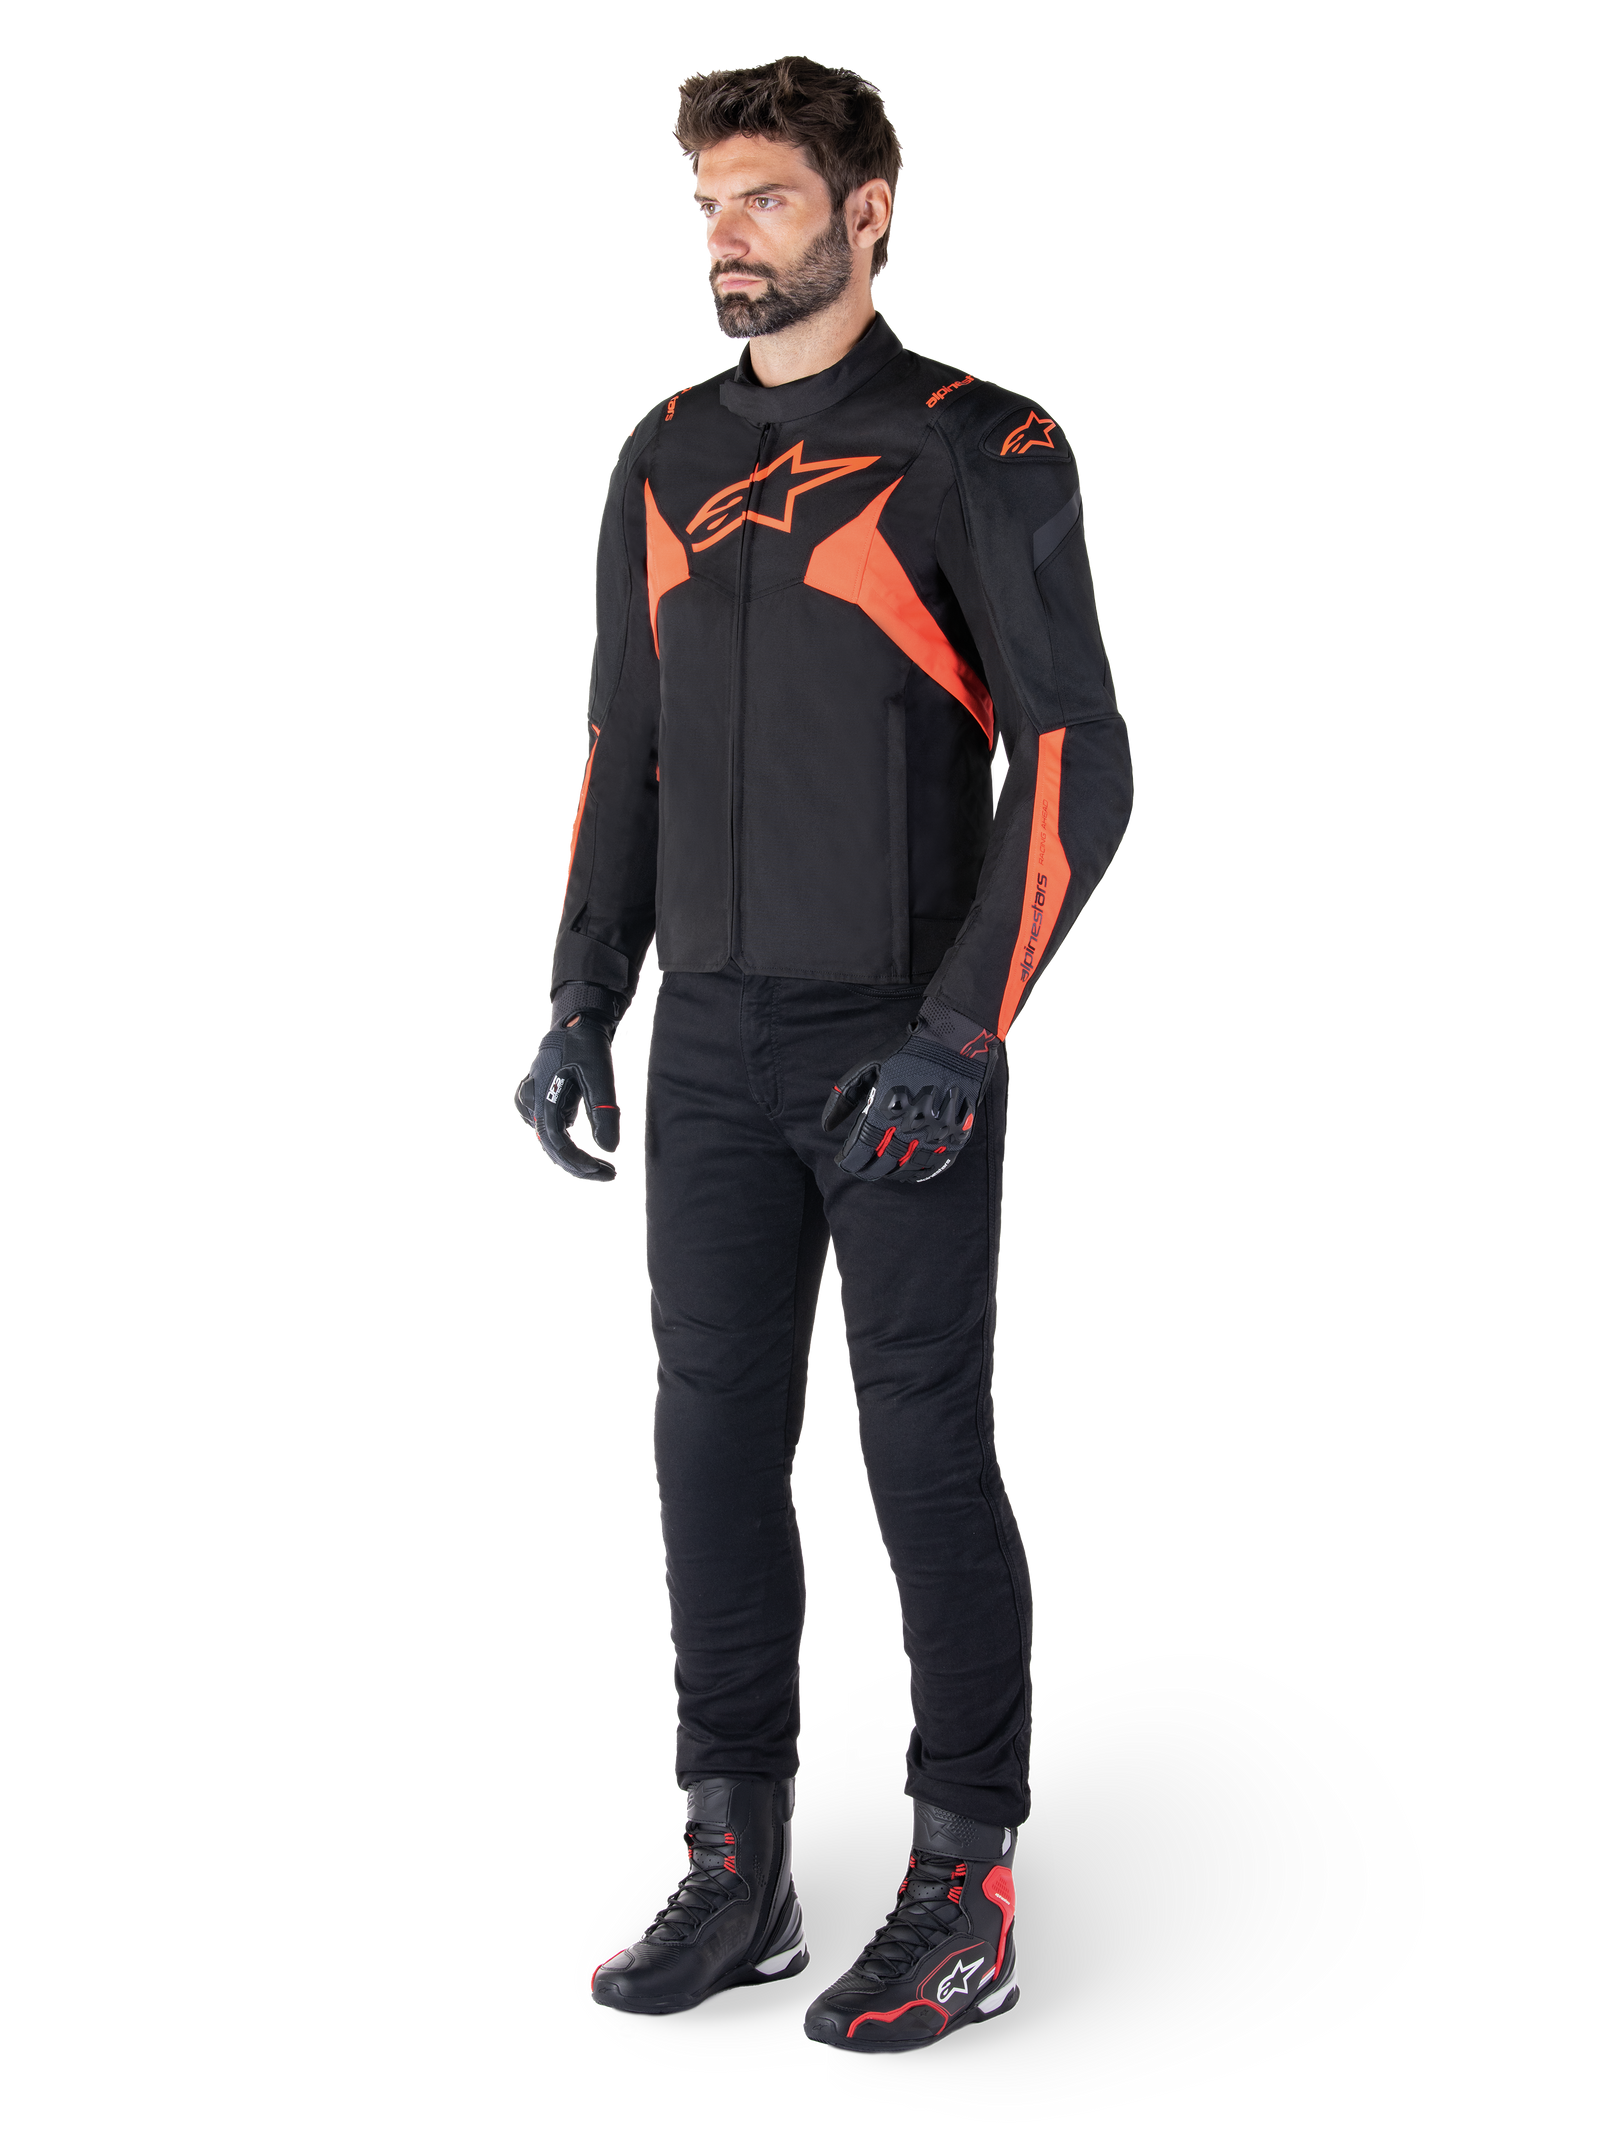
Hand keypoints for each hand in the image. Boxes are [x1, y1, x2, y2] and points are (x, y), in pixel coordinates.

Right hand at [511, 1013, 624, 1183]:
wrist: (576, 1020)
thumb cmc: (588, 1045)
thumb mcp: (601, 1075)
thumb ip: (604, 1111)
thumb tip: (610, 1150)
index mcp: (541, 1094)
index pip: (556, 1142)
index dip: (580, 1162)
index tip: (607, 1172)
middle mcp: (529, 1101)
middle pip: (552, 1146)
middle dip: (581, 1165)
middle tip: (611, 1176)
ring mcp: (529, 1102)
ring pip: (551, 1140)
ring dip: (576, 1156)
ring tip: (604, 1168)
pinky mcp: (536, 1101)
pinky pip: (552, 1130)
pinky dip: (570, 1144)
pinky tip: (590, 1152)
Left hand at [820, 1026, 997, 1183]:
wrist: (956, 1040)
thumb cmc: (908, 1051)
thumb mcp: (869, 1066)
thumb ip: (844, 1097)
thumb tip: (826, 1126)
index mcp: (887, 1107)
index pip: (861, 1148)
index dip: (848, 1160)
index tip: (842, 1160)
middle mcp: (912, 1124)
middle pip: (883, 1162)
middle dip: (866, 1169)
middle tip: (858, 1168)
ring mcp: (937, 1131)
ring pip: (909, 1168)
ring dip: (891, 1173)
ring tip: (880, 1169)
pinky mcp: (957, 1133)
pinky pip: (936, 1164)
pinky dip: (920, 1173)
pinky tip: (908, 1172)